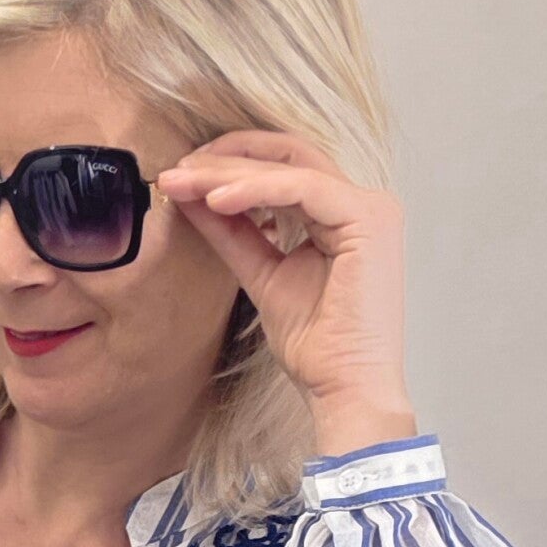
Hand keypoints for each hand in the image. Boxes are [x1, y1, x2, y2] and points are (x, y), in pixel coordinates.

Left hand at [155, 130, 416, 450]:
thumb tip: (192, 197)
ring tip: (186, 182)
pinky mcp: (368, 220)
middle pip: (287, 157)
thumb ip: (232, 233)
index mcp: (341, 215)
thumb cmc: (316, 348)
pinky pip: (303, 188)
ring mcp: (369, 208)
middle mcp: (361, 204)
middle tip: (177, 170)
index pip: (283, 168)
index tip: (183, 176)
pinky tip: (217, 200)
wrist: (344, 390)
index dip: (231, 165)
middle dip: (226, 159)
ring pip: (291, 167)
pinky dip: (257, 190)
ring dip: (232, 173)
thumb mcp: (261, 275)